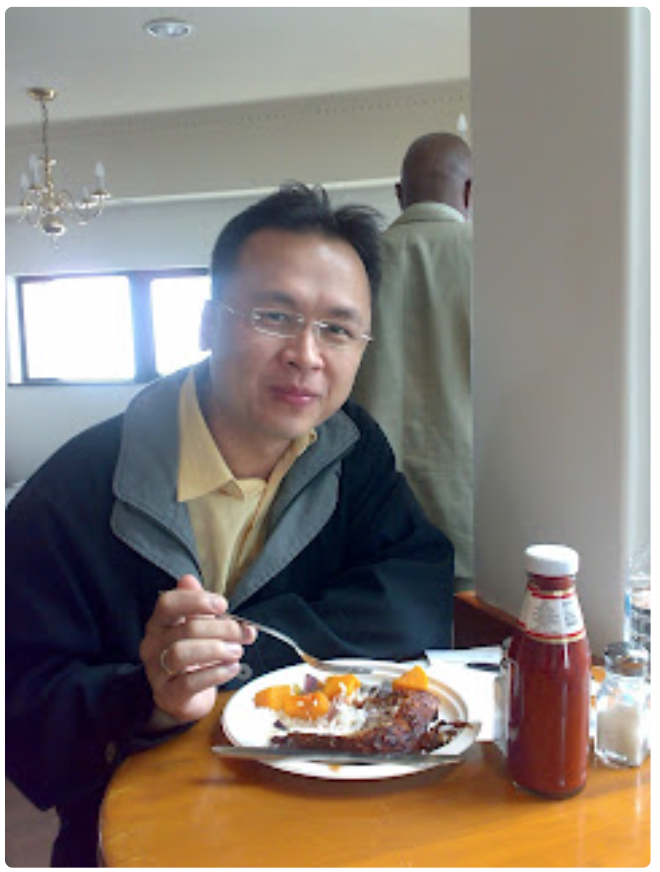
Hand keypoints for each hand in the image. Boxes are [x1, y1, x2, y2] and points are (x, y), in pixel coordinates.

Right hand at [140, 574, 256, 725]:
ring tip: (237, 651)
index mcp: (159, 623)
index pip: (167, 603)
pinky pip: (190, 682)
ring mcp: (157, 671)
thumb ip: (198, 605)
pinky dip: (216, 673)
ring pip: (182, 653)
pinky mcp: (168, 695)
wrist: (185, 697)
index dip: (196, 600)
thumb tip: (189, 579)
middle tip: (242, 632)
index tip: (223, 605)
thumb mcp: (197, 626)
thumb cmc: (194, 656)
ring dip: (216, 650)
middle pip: (185, 629)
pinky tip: (231, 668)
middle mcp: (152, 645)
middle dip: (220, 628)